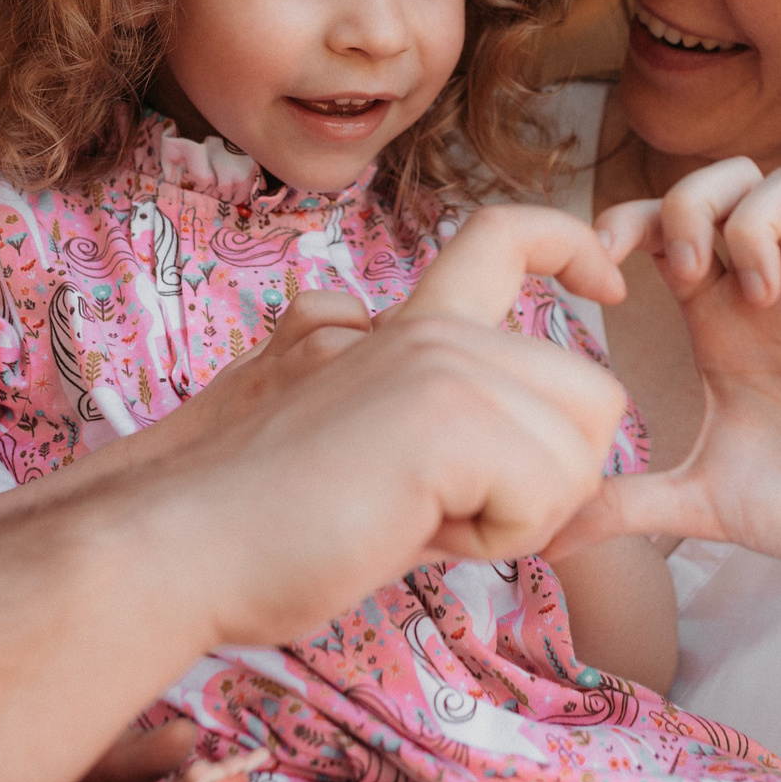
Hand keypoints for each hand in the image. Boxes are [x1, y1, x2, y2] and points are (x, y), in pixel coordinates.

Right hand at [172, 204, 632, 643]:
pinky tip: (411, 532)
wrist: (171, 544)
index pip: (505, 236)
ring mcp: (438, 361)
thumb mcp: (358, 448)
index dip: (572, 248)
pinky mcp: (445, 415)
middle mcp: (427, 327)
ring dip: (516, 521)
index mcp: (400, 326)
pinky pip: (549, 498)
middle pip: (595, 397)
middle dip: (548, 484)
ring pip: (581, 456)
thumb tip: (517, 463)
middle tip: (443, 515)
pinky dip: (496, 543)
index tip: (609, 287)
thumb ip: (433, 429)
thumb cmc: (252, 525)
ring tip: (412, 521)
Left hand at [566, 160, 780, 613]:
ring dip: (763, 220)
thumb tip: (550, 540)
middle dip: (692, 202)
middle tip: (685, 268)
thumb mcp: (698, 502)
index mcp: (717, 318)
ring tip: (761, 294)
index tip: (606, 277)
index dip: (627, 220)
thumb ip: (624, 506)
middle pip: (728, 179)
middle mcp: (771, 289)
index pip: (665, 222)